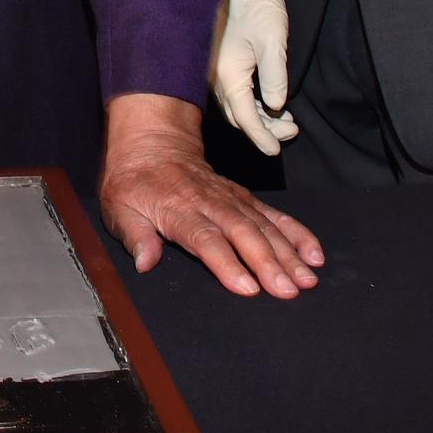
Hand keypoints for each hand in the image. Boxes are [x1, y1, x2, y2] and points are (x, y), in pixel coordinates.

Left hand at [100, 93, 324, 298]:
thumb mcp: (118, 207)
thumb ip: (134, 235)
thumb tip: (145, 261)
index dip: (227, 264)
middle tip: (288, 290)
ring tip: (307, 279)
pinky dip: (297, 233)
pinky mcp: (245, 198)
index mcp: (178, 209)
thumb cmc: (134, 181)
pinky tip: (314, 254)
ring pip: (264, 226)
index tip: (247, 287)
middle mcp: (210, 204)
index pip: (205, 239)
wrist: (153, 142)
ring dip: (288, 253)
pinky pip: (275, 215)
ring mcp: (232, 199)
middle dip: (268, 263)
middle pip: (243, 234)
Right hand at [213, 0, 298, 156]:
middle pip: (240, 116)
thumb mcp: (273, 41)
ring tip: (287, 120)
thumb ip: (275, 76)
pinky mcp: (223, 63)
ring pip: (237, 106)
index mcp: (228, 75)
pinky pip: (236, 94)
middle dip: (264, 130)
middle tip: (292, 131)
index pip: (245, 118)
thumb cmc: (256, 7)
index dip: (262, 137)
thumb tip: (276, 106)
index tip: (277, 150)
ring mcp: (218, 71)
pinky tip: (271, 102)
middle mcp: (217, 78)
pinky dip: (254, 104)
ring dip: (260, 117)